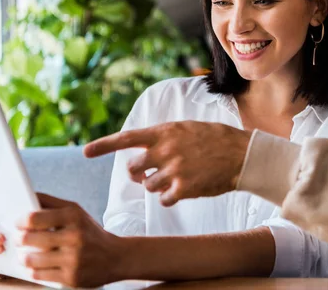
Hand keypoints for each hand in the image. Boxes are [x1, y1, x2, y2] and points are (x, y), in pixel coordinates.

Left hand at [17, 194, 124, 287]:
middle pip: (29, 238)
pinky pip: (39, 275)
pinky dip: (35, 270)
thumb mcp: (76, 212)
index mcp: (74, 216)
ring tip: (27, 254)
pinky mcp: (70, 277)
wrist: (115, 257)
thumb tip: (27, 196)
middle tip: (20, 239)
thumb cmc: (90, 233)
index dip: (21, 221)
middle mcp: (74, 237)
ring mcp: (73, 259)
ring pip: (31, 259)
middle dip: (20, 239)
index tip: (19, 223)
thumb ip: (51, 203)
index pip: (34, 217)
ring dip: (25, 257)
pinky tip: (38, 265)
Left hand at [84, 121, 251, 205]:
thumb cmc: (216, 138)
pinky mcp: (184, 188)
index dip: (103, 145)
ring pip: (147, 186)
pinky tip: (182, 190)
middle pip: (132, 168)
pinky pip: (163, 199)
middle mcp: (165, 150)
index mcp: (165, 132)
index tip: (85, 152)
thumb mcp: (187, 127)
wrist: (242, 154)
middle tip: (147, 173)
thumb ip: (165, 136)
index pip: (126, 138)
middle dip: (137, 173)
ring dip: (155, 186)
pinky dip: (169, 198)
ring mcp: (174, 170)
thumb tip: (146, 145)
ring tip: (173, 180)